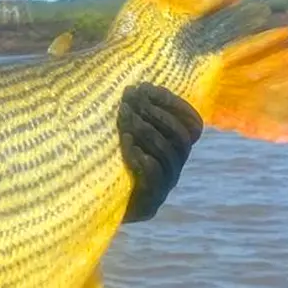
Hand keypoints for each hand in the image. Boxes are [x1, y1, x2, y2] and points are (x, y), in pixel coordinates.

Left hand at [118, 83, 203, 223]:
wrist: (94, 205)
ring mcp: (165, 185)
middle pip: (181, 138)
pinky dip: (141, 157)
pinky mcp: (149, 202)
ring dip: (147, 131)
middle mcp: (176, 166)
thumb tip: (130, 82)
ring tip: (125, 117)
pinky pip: (154, 178)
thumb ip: (132, 110)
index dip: (176, 105)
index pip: (193, 124)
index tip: (150, 88)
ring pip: (168, 155)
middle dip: (157, 114)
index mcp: (176, 147)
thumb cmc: (107, 159)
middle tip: (131, 99)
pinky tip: (126, 143)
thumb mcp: (121, 130)